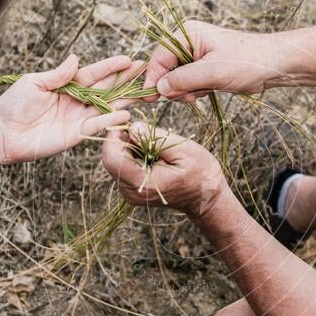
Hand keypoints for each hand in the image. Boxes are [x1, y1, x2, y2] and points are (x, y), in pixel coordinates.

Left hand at [0, 54, 143, 163]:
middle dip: (125, 80)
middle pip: (107, 88)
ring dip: (125, 99)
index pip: (94, 73)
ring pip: (107, 106)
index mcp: (67, 84)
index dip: (111, 66)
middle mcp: (77, 100)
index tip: (128, 59)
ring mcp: (79, 117)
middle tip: (145, 71)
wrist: (3, 134)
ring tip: (143, 92)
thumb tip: (76, 59)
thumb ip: (58, 75)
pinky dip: (112, 119)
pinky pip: (98, 124)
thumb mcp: (34, 83)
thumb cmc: (13, 105)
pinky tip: (126, 113)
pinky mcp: (78, 133)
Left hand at [101, 122, 226, 218]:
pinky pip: (123, 166)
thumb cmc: (199, 172)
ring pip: (116, 160)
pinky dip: (134, 154)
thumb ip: (154, 138)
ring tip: (154, 145)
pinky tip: (152, 153)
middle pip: (111, 158)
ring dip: (130, 146)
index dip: (113, 136)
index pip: (112, 158)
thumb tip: (131, 126)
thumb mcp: (182, 150)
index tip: (125, 119)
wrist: (204, 196)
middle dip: (123, 139)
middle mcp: (131, 192)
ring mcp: (130, 192)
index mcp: (143, 183)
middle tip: (146, 130)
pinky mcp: (131, 189)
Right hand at [142, 21, 285, 102]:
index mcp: (187, 34)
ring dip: (187, 91)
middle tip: (190, 95)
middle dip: (175, 87)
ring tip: (205, 91)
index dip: (153, 78)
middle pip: (165, 70)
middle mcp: (188, 43)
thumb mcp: (213, 72)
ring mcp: (195, 56)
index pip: (159, 57)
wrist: (272, 65)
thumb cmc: (247, 61)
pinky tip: (209, 91)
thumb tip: (160, 88)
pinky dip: (195, 91)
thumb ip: (184, 79)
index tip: (151, 98)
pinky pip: (188, 84)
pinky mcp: (203, 69)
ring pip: (176, 80)